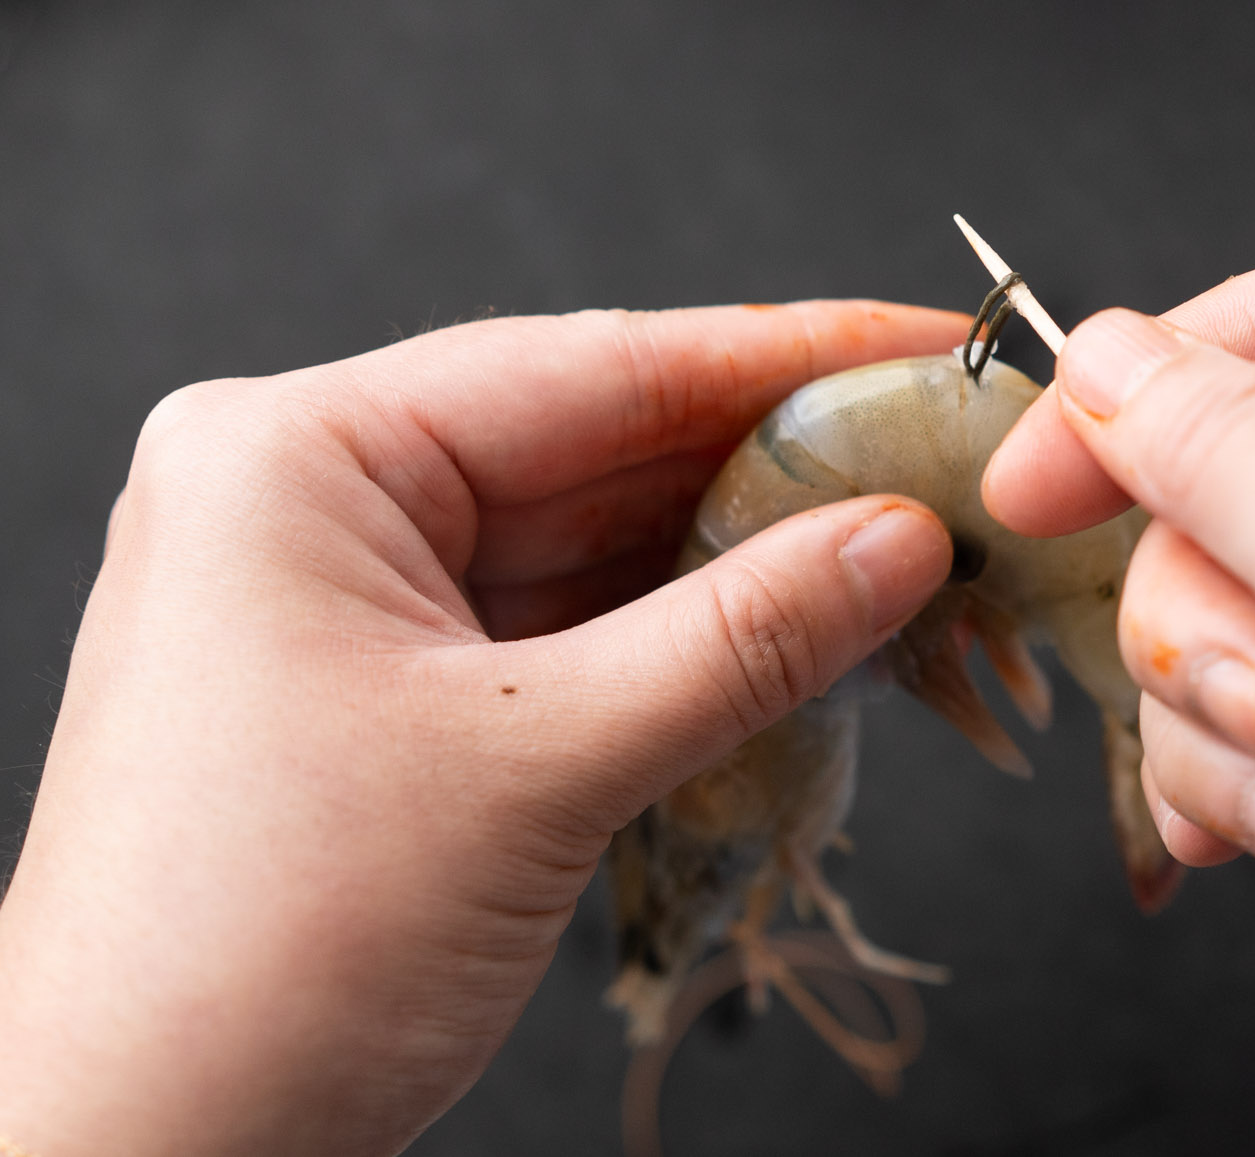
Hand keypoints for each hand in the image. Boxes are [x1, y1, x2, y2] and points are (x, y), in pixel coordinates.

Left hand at [0, 303, 963, 1156]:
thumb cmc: (263, 959)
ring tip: (902, 554)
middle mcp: (315, 502)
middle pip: (600, 448)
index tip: (924, 342)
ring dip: (744, 562)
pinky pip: (569, 629)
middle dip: (778, 469)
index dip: (785, 352)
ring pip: (595, 544)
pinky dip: (685, 639)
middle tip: (941, 465)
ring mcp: (351, 601)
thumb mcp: (538, 769)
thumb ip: (742, 638)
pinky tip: (802, 633)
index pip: (592, 366)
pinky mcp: (391, 692)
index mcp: (298, 458)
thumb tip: (902, 539)